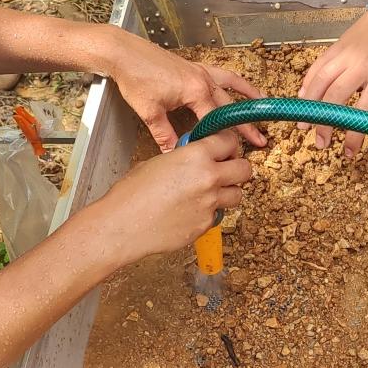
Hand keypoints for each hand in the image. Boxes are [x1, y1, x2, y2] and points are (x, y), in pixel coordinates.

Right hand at [89, 132, 252, 263]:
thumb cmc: (131, 192)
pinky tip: (190, 211)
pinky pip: (217, 215)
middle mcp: (209, 178)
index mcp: (196, 155)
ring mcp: (210, 204)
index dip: (228, 145)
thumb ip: (185, 158)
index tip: (225, 149)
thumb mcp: (159, 162)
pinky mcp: (206, 225)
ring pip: (237, 195)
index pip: (230, 142)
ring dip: (227, 192)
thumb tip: (195, 160)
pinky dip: (209, 213)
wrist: (122, 224)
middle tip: (226, 171)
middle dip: (237, 169)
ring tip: (209, 193)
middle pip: (245, 170)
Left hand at [105, 33, 265, 151]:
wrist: (124, 53)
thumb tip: (174, 153)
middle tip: (259, 141)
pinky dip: (234, 80)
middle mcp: (203, 80)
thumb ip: (165, 135)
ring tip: (263, 106)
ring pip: (231, 87)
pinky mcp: (194, 67)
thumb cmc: (136, 78)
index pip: (216, 121)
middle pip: (229, 107)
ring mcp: (200, 71)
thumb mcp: (150, 112)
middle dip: (244, 126)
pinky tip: (240, 85)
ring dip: (248, 98)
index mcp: (195, 92)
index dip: (224, 139)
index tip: (231, 153)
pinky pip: (221, 74)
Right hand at [297, 10, 367, 153]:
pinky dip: (308, 82)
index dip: (353, 136)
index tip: (348, 153)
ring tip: (303, 125)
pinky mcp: (337, 45)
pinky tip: (303, 97)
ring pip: (320, 81)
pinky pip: (318, 65)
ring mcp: (346, 53)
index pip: (363, 112)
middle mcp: (361, 65)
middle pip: (335, 98)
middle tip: (321, 142)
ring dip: (309, 105)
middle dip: (325, 123)